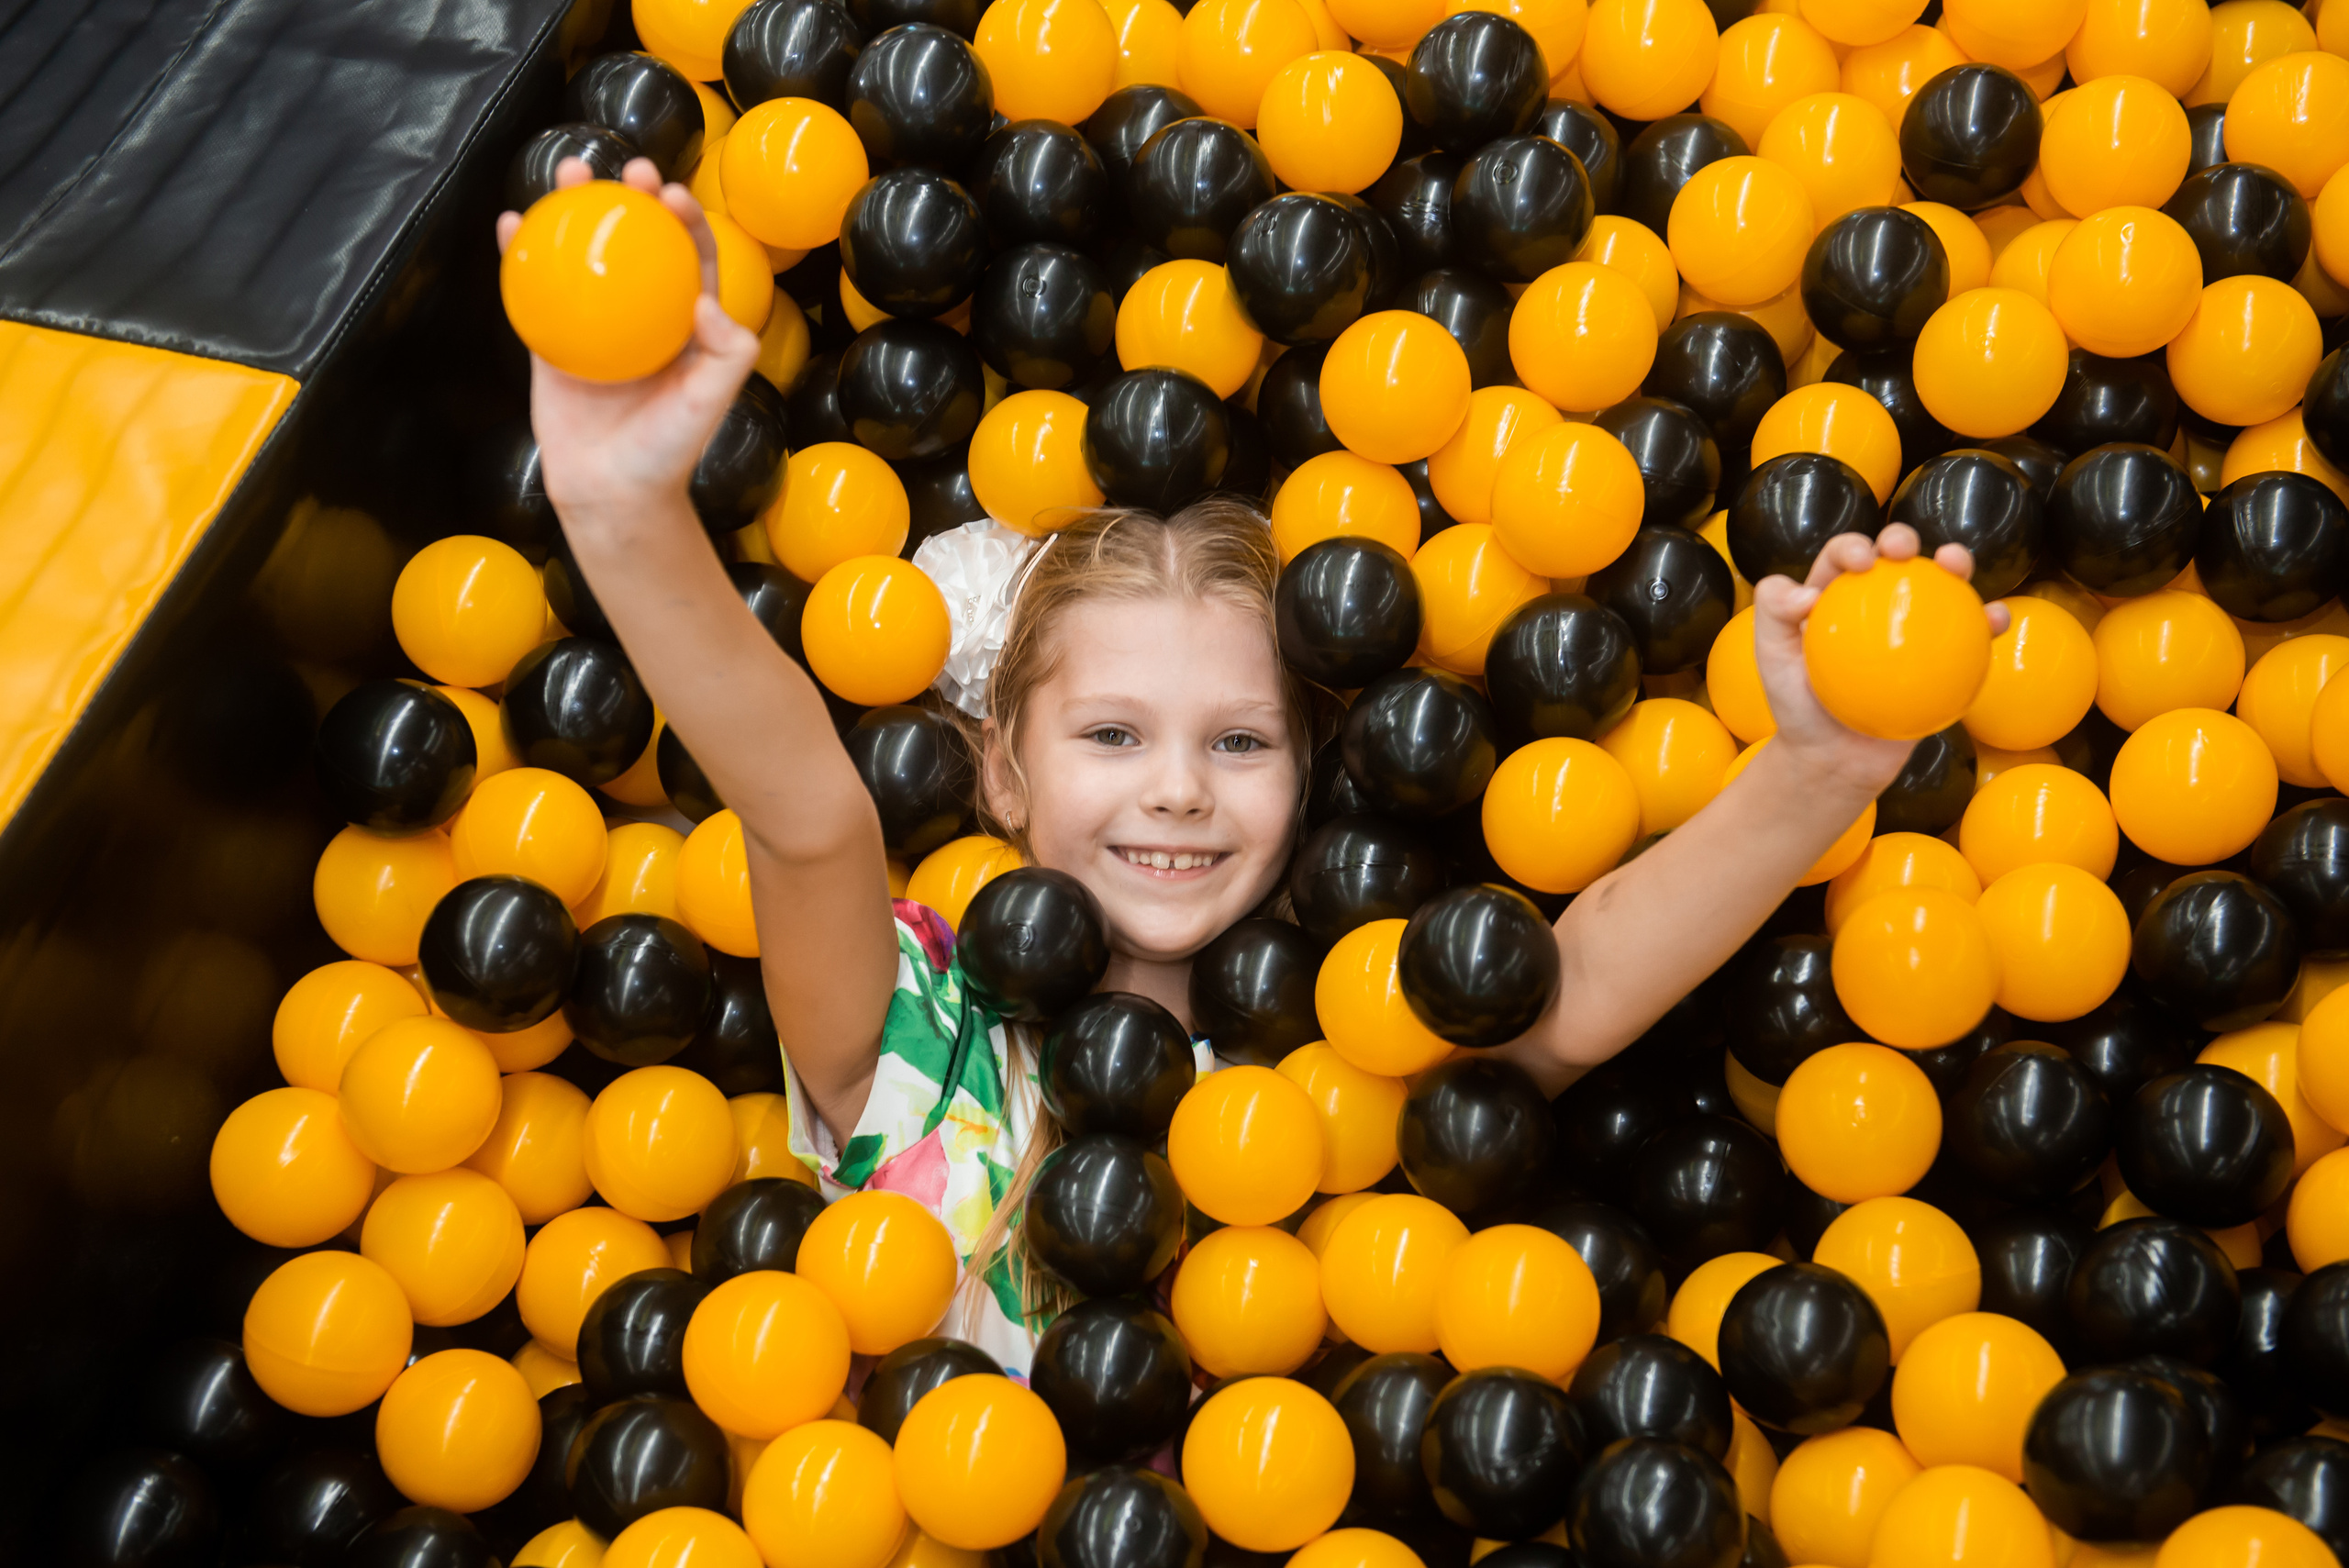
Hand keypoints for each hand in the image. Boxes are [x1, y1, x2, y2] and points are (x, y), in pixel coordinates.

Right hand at [495, 157, 761, 531]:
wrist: (610, 494)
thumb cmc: (668, 452)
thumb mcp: (710, 403)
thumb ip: (726, 353)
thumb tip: (705, 301)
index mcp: (688, 325)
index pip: (694, 258)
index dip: (688, 220)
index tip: (671, 195)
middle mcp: (645, 318)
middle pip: (640, 243)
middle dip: (636, 198)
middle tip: (626, 168)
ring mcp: (597, 325)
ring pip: (586, 254)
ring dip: (576, 208)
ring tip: (568, 172)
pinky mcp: (554, 340)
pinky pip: (536, 288)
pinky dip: (521, 253)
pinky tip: (510, 223)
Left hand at [1750, 524, 2013, 795]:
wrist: (1832, 759)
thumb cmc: (1795, 707)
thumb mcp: (1770, 658)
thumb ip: (1774, 614)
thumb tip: (1808, 593)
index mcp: (1833, 596)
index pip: (1843, 557)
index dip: (1853, 545)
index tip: (1861, 562)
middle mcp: (1874, 604)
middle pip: (1894, 557)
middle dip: (1901, 537)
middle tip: (1902, 551)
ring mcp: (1912, 630)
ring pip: (1940, 586)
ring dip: (1956, 563)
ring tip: (1957, 564)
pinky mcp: (1943, 659)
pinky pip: (1971, 637)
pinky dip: (1988, 621)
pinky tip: (1995, 618)